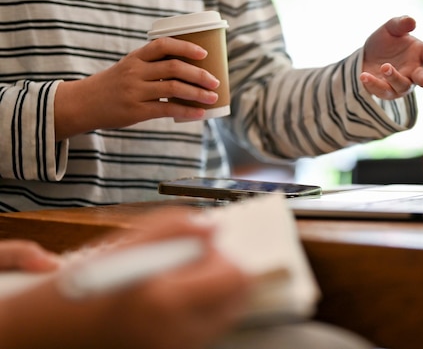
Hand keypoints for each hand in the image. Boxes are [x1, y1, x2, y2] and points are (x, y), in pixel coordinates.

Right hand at [0, 209, 249, 348]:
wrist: (46, 335)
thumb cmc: (78, 288)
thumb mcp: (124, 245)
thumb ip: (173, 228)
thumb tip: (213, 229)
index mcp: (165, 301)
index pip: (235, 278)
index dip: (222, 256)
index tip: (200, 248)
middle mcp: (176, 334)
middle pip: (237, 300)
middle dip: (222, 275)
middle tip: (192, 264)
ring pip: (224, 317)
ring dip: (213, 294)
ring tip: (176, 283)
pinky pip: (204, 332)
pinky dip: (199, 313)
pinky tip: (169, 301)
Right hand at [54, 38, 221, 139]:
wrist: (82, 104)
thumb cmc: (112, 85)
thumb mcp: (127, 68)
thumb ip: (151, 66)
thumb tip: (187, 70)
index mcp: (135, 58)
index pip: (163, 45)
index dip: (185, 47)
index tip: (204, 52)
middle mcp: (135, 71)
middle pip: (173, 67)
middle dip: (199, 74)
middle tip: (216, 81)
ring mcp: (135, 91)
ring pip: (173, 88)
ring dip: (197, 93)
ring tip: (213, 97)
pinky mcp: (136, 110)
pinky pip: (167, 109)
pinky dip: (186, 111)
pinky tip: (200, 113)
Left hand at [360, 16, 422, 99]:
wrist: (366, 57)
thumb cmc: (385, 42)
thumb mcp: (390, 29)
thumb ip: (400, 24)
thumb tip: (411, 21)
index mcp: (422, 54)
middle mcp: (415, 71)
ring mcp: (401, 84)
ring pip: (402, 85)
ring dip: (394, 77)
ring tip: (385, 67)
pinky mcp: (386, 91)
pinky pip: (381, 90)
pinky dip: (373, 83)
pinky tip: (364, 76)